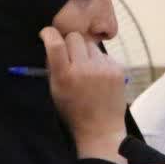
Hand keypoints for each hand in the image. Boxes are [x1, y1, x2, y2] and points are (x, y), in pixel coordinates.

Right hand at [39, 27, 127, 163]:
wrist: (101, 129)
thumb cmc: (74, 111)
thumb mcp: (55, 90)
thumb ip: (53, 66)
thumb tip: (52, 41)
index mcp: (65, 75)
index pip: (55, 43)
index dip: (49, 34)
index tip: (47, 34)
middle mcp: (84, 69)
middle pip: (74, 37)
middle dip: (70, 43)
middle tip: (70, 56)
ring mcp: (103, 68)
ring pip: (91, 45)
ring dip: (86, 53)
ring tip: (87, 71)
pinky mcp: (117, 69)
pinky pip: (104, 55)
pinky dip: (99, 62)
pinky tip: (99, 78)